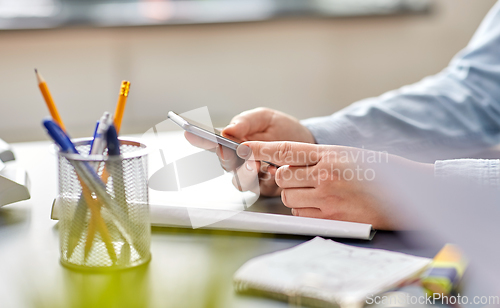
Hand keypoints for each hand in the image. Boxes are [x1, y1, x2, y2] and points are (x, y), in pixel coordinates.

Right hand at [185, 108, 315, 196]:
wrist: (309, 145)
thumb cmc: (284, 129)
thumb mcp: (265, 118)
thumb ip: (246, 121)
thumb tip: (227, 130)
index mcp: (234, 141)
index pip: (211, 142)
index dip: (198, 139)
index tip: (190, 134)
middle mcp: (238, 160)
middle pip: (224, 164)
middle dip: (228, 158)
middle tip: (234, 151)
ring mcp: (251, 175)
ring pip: (239, 180)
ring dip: (247, 173)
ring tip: (258, 163)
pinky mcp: (265, 187)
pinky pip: (258, 188)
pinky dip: (264, 180)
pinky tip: (272, 171)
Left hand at [237, 141, 433, 229]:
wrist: (408, 195)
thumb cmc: (379, 172)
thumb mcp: (348, 154)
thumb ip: (317, 157)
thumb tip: (286, 162)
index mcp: (329, 154)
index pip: (285, 149)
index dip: (260, 149)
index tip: (244, 148)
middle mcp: (325, 175)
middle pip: (282, 177)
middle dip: (286, 179)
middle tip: (303, 179)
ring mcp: (328, 198)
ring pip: (289, 197)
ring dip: (296, 196)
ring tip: (319, 192)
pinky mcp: (332, 218)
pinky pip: (301, 215)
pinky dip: (306, 211)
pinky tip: (325, 205)